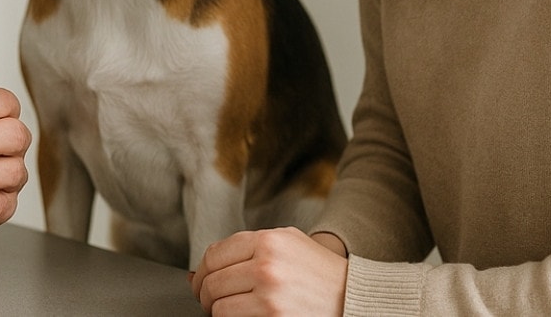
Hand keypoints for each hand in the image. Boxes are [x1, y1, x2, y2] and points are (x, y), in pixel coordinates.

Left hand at [190, 227, 346, 315]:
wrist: (354, 298)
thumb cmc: (319, 272)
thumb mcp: (287, 244)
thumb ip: (245, 249)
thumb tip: (196, 272)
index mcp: (268, 240)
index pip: (213, 255)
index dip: (201, 272)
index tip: (200, 283)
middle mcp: (267, 265)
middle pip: (211, 282)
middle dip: (205, 296)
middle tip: (211, 302)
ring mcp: (270, 295)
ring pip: (218, 307)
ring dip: (218, 312)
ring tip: (232, 311)